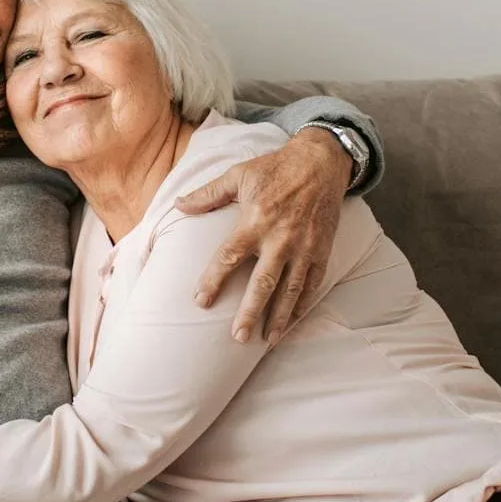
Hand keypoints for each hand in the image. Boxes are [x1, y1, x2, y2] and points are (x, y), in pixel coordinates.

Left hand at [176, 128, 347, 342]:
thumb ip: (208, 193)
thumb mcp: (239, 174)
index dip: (213, 280)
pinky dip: (302, 305)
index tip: (200, 301)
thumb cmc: (275, 168)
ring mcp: (304, 247)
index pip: (229, 256)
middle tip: (238, 337)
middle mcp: (280, 238)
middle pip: (263, 282)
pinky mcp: (321, 250)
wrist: (321, 162)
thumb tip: (178, 205)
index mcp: (255, 220)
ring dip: (278, 317)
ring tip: (266, 340)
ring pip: (290, 289)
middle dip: (250, 312)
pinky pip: (312, 283)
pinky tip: (292, 322)